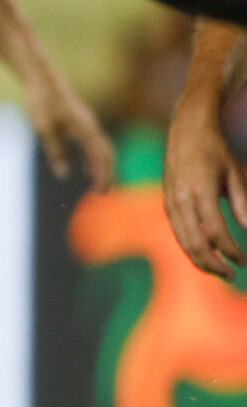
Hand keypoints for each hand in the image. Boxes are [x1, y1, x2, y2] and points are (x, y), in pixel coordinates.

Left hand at [23, 64, 114, 192]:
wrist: (44, 80)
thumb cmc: (43, 103)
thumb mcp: (45, 130)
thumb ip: (55, 152)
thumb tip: (64, 175)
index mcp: (86, 130)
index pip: (101, 157)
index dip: (103, 175)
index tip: (100, 192)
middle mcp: (91, 127)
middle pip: (106, 154)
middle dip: (106, 173)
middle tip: (101, 192)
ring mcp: (87, 123)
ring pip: (101, 148)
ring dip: (100, 167)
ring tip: (95, 184)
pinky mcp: (80, 122)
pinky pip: (93, 143)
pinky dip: (92, 157)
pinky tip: (83, 167)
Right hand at [164, 87, 246, 278]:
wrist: (185, 130)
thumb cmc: (215, 150)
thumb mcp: (234, 173)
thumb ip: (242, 203)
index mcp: (199, 192)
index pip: (217, 233)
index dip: (232, 251)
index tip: (245, 261)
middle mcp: (180, 200)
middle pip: (195, 244)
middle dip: (214, 264)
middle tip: (232, 276)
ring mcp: (170, 203)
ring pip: (183, 242)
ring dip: (201, 260)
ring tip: (219, 270)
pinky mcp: (167, 204)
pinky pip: (178, 233)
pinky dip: (191, 248)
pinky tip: (205, 254)